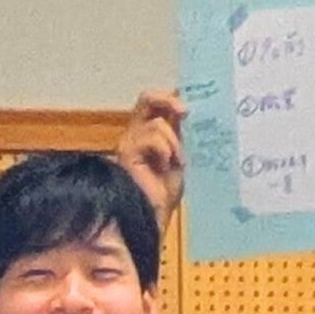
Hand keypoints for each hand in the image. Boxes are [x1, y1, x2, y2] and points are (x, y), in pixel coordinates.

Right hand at [116, 90, 187, 216]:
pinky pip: (152, 137)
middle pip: (146, 99)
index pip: (154, 103)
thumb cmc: (164, 193)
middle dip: (168, 100)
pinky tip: (164, 166)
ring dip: (173, 142)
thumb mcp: (177, 157)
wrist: (154, 215)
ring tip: (174, 162)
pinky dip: (165, 150)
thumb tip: (184, 111)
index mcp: (147, 133)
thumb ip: (177, 134)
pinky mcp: (127, 152)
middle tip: (184, 112)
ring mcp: (128, 142)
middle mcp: (134, 133)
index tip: (188, 109)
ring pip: (157, 123)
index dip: (171, 98)